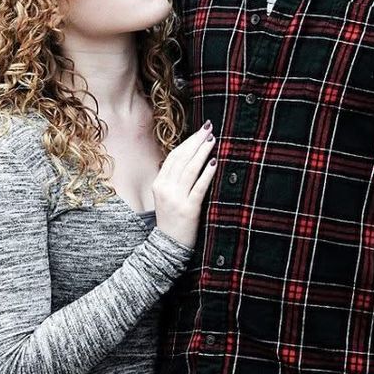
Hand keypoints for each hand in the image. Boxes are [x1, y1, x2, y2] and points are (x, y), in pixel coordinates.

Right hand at [151, 123, 217, 248]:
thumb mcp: (165, 196)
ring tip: (213, 140)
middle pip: (182, 159)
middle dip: (197, 141)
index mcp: (158, 184)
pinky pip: (199, 187)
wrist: (168, 245)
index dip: (187, 142)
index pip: (173, 157)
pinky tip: (215, 162)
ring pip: (190, 169)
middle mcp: (165, 189)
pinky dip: (207, 173)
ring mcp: (176, 199)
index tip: (200, 130)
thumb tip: (188, 157)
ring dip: (203, 152)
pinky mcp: (188, 209)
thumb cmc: (171, 219)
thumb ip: (173, 178)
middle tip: (210, 128)